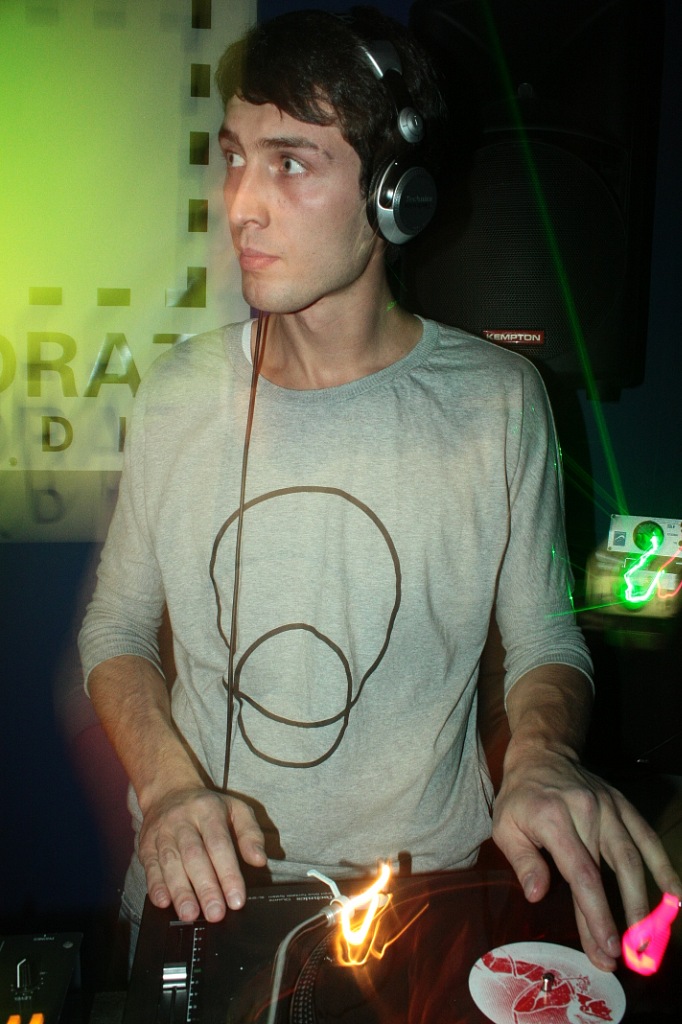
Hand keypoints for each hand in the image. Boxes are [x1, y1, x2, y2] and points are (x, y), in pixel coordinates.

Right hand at [138, 785, 266, 921]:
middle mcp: (182, 821)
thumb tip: (259, 860)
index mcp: (208, 810)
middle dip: (205, 887)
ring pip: (170, 863)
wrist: (169, 791)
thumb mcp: (236, 809)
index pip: (219, 844)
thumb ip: (250, 834)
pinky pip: (150, 866)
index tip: (236, 899)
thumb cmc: (207, 807)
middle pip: (194, 856)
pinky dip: (156, 886)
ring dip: (180, 891)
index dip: (228, 873)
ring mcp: (162, 832)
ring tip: (190, 914)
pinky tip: (164, 902)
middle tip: (215, 913)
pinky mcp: (146, 845)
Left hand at [492, 749, 681, 970]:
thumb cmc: (520, 798)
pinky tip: (675, 895)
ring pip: (634, 858)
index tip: (605, 948)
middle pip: (611, 872)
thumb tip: (537, 895)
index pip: (581, 874)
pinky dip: (663, 866)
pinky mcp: (623, 806)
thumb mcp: (505, 826)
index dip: (596, 913)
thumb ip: (523, 861)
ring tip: (648, 939)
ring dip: (643, 901)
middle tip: (625, 956)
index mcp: (553, 819)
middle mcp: (586, 813)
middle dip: (620, 918)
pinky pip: (648, 837)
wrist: (542, 755)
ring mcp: (609, 808)